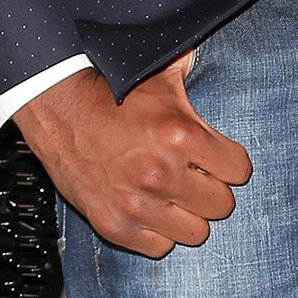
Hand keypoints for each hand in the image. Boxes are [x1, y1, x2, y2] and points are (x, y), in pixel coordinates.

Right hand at [16, 59, 251, 256]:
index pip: (239, 170)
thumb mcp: (162, 78)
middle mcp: (163, 174)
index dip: (228, 163)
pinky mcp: (115, 226)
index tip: (215, 160)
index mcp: (182, 137)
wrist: (58, 111)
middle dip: (211, 189)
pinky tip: (150, 210)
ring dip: (188, 215)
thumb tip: (218, 50)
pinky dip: (158, 232)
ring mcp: (138, 205)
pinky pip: (161, 247)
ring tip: (173, 196)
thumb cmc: (113, 94)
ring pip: (197, 233)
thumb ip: (198, 75)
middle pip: (222, 205)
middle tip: (193, 177)